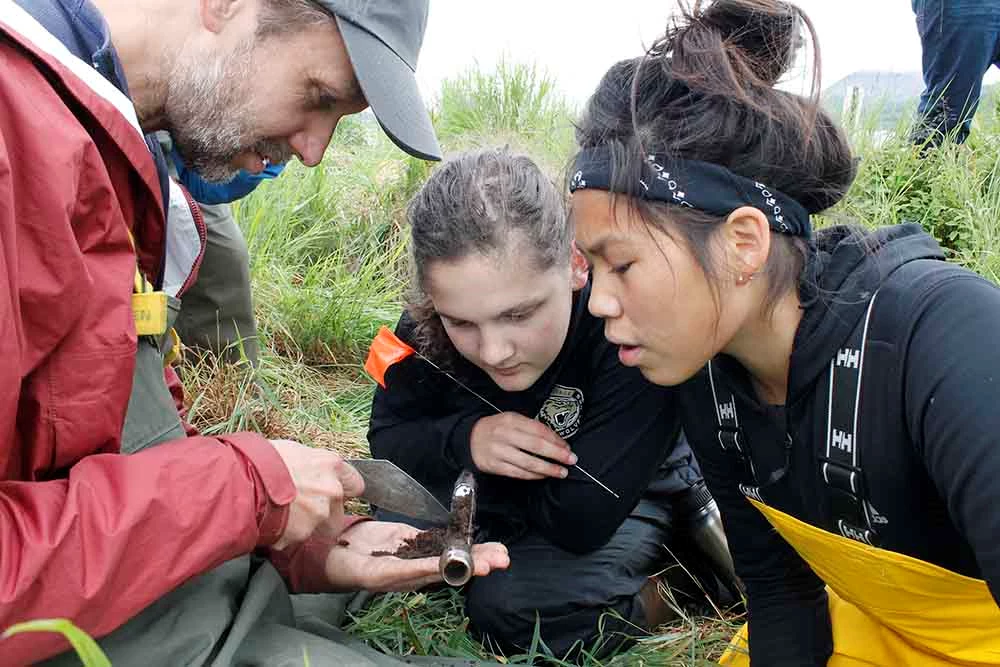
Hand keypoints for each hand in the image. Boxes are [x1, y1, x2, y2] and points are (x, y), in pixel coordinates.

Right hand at [269, 439, 364, 548]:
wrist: (241, 483)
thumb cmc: (261, 460)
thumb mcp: (292, 451)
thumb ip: (312, 464)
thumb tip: (311, 469)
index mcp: (331, 465)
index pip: (355, 483)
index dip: (343, 489)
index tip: (334, 492)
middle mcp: (332, 490)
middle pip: (338, 509)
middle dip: (324, 510)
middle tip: (300, 505)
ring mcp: (319, 514)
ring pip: (319, 526)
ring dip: (306, 523)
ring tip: (281, 514)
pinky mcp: (303, 534)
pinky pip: (297, 537)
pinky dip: (287, 534)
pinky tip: (271, 522)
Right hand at [323, 521, 509, 591]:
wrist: (327, 553)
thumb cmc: (344, 565)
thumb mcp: (374, 570)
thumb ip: (402, 570)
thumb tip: (432, 569)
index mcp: (408, 578)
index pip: (444, 574)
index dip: (466, 568)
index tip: (487, 565)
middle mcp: (415, 569)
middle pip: (454, 565)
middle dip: (480, 560)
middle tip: (503, 557)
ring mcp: (414, 554)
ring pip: (450, 552)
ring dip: (475, 550)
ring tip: (499, 550)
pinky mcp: (409, 540)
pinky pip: (436, 539)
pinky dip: (456, 537)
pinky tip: (473, 536)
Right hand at [469, 412, 576, 479]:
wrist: (470, 439)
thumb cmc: (497, 429)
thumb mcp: (512, 420)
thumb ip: (531, 427)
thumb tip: (557, 441)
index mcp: (511, 420)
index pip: (538, 430)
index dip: (555, 439)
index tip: (567, 447)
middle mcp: (504, 435)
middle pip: (536, 445)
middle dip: (556, 454)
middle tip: (571, 460)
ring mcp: (498, 451)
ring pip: (528, 462)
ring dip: (548, 469)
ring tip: (561, 472)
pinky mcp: (494, 466)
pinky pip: (518, 473)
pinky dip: (533, 475)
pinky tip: (543, 476)